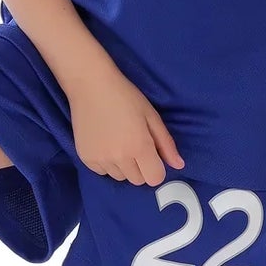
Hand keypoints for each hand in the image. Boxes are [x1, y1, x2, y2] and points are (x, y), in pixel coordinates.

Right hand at [64, 60, 183, 184]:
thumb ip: (166, 144)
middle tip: (135, 145)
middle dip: (141, 167)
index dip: (157, 168)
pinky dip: (107, 164)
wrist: (90, 85)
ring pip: (120, 177)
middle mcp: (119, 158)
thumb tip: (179, 165)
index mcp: (139, 147)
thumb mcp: (152, 116)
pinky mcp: (85, 158)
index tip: (152, 154)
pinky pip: (102, 172)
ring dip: (124, 167)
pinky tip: (105, 144)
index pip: (155, 178)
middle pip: (138, 180)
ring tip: (118, 143)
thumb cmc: (125, 96)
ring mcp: (100, 160)